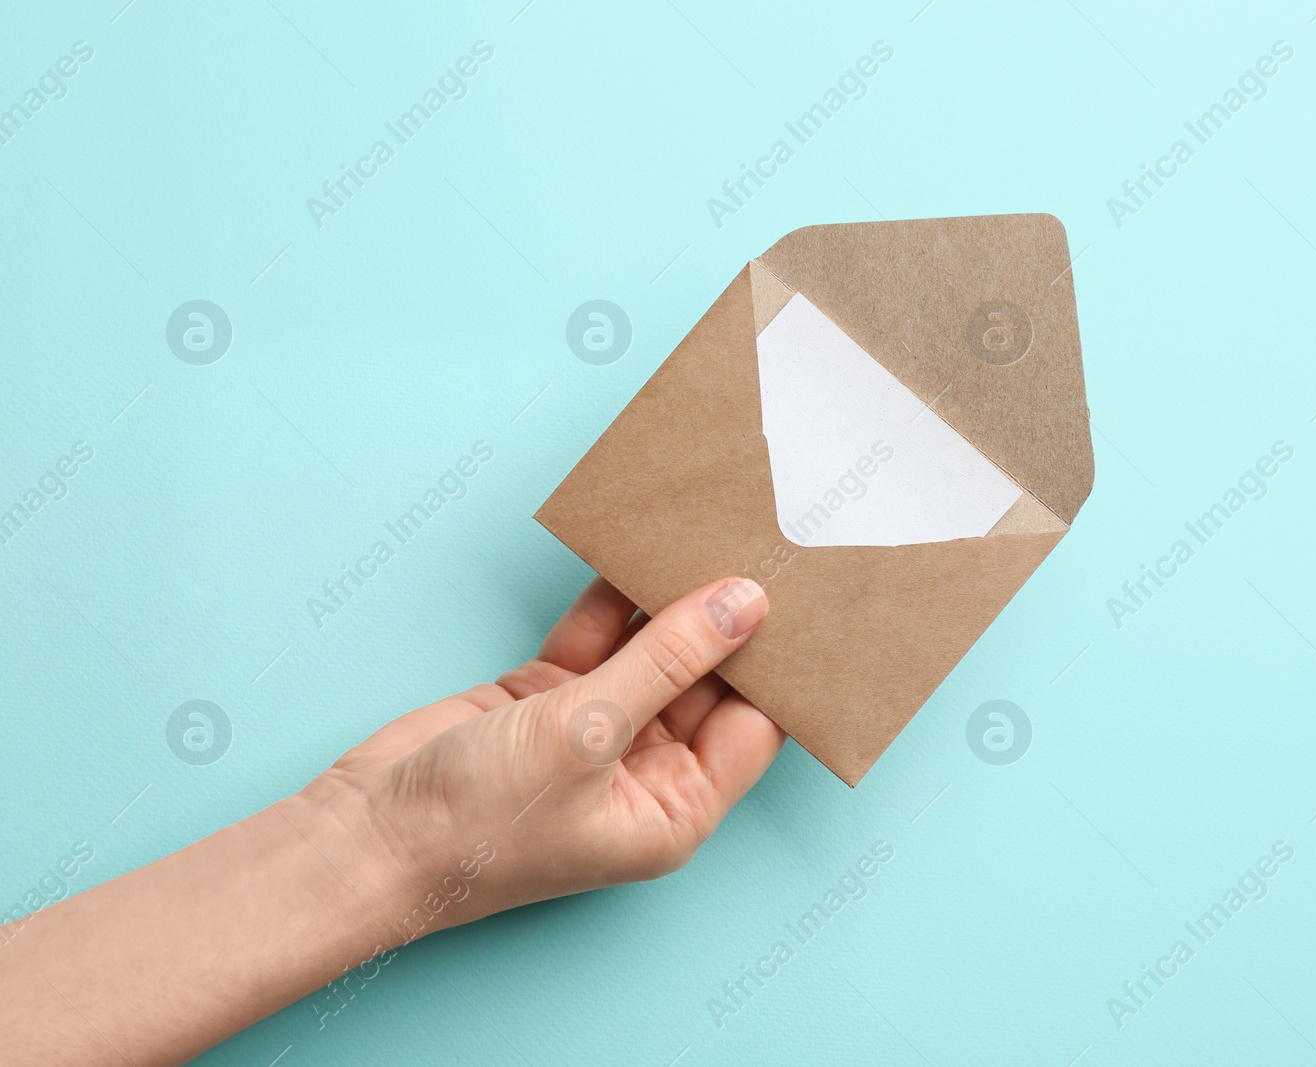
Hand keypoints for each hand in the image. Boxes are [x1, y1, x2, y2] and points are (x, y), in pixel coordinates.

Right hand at [301, 575, 782, 937]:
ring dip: (670, 598)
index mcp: (675, 809)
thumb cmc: (479, 823)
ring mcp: (596, 732)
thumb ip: (669, 660)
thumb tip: (745, 603)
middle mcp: (645, 773)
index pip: (754, 725)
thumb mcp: (588, 733)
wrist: (362, 837)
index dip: (780, 663)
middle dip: (726, 620)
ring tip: (708, 527)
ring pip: (652, 651)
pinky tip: (636, 545)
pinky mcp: (549, 700)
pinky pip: (599, 639)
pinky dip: (612, 597)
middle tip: (761, 541)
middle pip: (707, 680)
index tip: (804, 594)